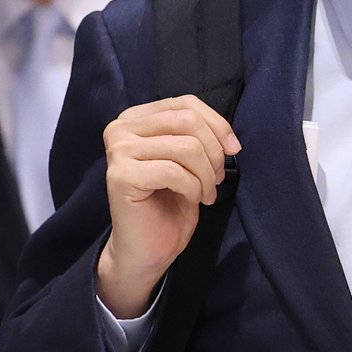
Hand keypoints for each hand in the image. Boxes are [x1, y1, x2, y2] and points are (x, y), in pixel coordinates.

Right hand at [96, 96, 240, 317]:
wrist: (147, 249)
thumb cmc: (169, 205)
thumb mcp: (190, 161)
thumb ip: (198, 136)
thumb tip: (227, 135)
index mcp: (137, 118)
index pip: (186, 103)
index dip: (217, 124)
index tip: (233, 150)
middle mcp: (121, 128)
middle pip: (188, 120)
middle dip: (213, 152)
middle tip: (216, 180)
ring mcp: (118, 150)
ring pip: (185, 147)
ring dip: (205, 175)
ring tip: (205, 194)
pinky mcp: (121, 175)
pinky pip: (174, 171)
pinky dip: (193, 188)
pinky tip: (191, 200)